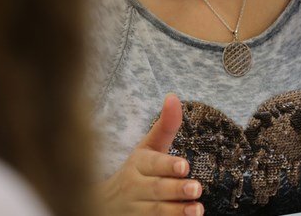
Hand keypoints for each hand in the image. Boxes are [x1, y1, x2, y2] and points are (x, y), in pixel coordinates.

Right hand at [96, 94, 203, 215]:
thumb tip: (174, 97)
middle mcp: (134, 187)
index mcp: (138, 164)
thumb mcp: (148, 148)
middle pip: (156, 189)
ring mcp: (134, 210)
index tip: (184, 166)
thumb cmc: (136, 172)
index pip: (153, 164)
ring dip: (176, 211)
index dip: (168, 166)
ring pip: (155, 211)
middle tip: (196, 188)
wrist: (105, 204)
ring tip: (196, 209)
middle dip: (176, 189)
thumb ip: (165, 126)